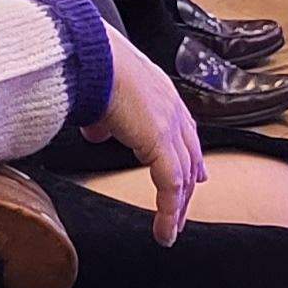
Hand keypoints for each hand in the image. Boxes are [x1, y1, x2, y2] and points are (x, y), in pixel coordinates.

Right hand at [90, 30, 204, 244]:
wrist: (93, 57)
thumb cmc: (92, 66)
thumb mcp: (100, 96)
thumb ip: (103, 118)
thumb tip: (96, 131)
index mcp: (161, 94)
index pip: (184, 132)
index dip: (190, 158)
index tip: (195, 177)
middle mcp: (172, 109)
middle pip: (189, 157)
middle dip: (188, 188)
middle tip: (182, 213)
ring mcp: (170, 126)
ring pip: (183, 176)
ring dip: (178, 207)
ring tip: (171, 231)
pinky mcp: (161, 144)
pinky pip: (171, 186)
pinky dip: (169, 212)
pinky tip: (164, 231)